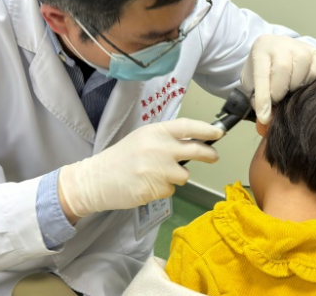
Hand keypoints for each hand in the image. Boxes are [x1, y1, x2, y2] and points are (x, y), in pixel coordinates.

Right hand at [58, 118, 223, 219]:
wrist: (96, 179)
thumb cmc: (121, 157)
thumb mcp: (142, 139)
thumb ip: (165, 139)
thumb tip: (194, 142)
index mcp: (154, 132)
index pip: (187, 126)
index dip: (206, 129)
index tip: (219, 132)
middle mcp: (158, 148)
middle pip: (195, 150)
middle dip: (209, 154)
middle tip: (214, 157)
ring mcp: (156, 170)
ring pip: (184, 175)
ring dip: (176, 177)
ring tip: (156, 175)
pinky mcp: (153, 189)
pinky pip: (170, 190)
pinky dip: (163, 189)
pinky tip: (148, 185)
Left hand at [240, 34, 315, 124]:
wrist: (276, 49)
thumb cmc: (264, 68)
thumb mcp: (252, 81)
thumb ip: (255, 97)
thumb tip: (266, 118)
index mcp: (261, 49)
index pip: (261, 74)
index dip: (263, 98)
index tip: (264, 117)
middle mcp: (281, 43)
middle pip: (282, 69)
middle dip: (279, 91)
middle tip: (277, 99)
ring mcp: (301, 46)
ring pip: (301, 69)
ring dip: (295, 87)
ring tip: (289, 90)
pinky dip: (310, 81)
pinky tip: (302, 83)